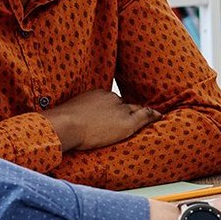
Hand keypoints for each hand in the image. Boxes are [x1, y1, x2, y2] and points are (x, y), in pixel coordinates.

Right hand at [42, 89, 160, 152]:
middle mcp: (111, 98)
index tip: (111, 116)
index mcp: (97, 94)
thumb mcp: (69, 113)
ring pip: (133, 111)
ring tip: (149, 118)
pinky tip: (159, 116)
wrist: (65, 124)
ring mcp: (120, 109)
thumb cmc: (61, 123)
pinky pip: (144, 116)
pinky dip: (152, 115)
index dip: (113, 110)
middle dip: (127, 111)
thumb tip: (66, 121)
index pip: (111, 102)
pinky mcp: (126, 122)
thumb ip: (75, 114)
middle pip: (124, 105)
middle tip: (131, 119)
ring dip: (137, 116)